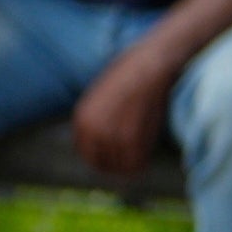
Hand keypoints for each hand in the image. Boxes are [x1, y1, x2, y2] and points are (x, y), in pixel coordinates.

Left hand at [71, 43, 178, 178]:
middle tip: (127, 162)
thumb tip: (100, 138)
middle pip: (99, 163)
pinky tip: (145, 160)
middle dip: (113, 165)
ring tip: (138, 158)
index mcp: (82, 119)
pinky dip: (140, 166)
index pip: (85, 152)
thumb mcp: (100, 95)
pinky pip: (134, 165)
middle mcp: (92, 130)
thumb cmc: (129, 74)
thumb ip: (96, 117)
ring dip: (127, 166)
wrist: (150, 64)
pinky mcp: (134, 138)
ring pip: (118, 167)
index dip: (98, 158)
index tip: (112, 158)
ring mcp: (112, 135)